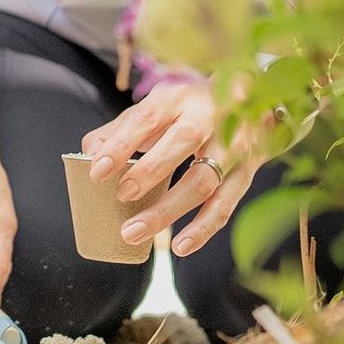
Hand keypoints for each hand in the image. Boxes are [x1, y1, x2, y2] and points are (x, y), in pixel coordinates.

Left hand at [82, 80, 266, 258]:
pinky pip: (225, 205)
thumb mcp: (156, 108)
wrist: (252, 103)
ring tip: (134, 231)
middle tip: (120, 196)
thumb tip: (90, 154)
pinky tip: (179, 246)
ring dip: (168, 210)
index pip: (146, 118)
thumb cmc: (188, 110)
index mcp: (177, 98)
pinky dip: (202, 228)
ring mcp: (232, 146)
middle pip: (181, 143)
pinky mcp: (247, 173)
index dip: (121, 145)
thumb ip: (121, 130)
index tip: (96, 170)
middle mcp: (208, 117)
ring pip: (203, 181)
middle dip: (149, 172)